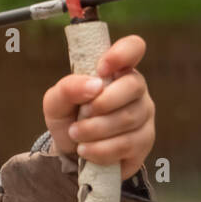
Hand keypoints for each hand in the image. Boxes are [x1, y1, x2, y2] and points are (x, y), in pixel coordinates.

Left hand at [42, 34, 154, 180]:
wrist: (71, 154)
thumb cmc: (68, 118)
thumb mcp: (56, 102)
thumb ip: (68, 88)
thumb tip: (94, 85)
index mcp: (116, 70)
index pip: (133, 47)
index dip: (121, 54)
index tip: (101, 69)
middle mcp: (135, 88)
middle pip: (133, 85)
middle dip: (102, 103)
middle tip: (81, 115)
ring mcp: (143, 115)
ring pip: (128, 118)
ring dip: (95, 129)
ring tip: (76, 135)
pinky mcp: (144, 141)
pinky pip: (127, 144)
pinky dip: (101, 149)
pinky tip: (86, 151)